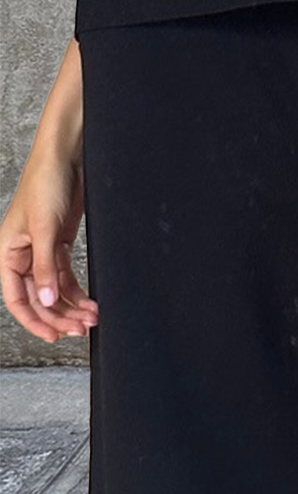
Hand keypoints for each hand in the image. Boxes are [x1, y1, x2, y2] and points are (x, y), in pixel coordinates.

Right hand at [3, 120, 94, 346]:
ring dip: (72, 305)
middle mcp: (22, 256)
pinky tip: (91, 302)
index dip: (33, 320)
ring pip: (54, 289)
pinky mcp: (59, 244)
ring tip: (93, 319)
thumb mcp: (45, 229)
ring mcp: (42, 251)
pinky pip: (65, 275)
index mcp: (7, 254)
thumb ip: (44, 266)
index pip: (16, 298)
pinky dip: (78, 290)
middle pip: (38, 297)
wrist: (67, 158)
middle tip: (83, 329)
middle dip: (60, 315)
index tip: (54, 336)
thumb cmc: (46, 185)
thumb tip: (44, 299)